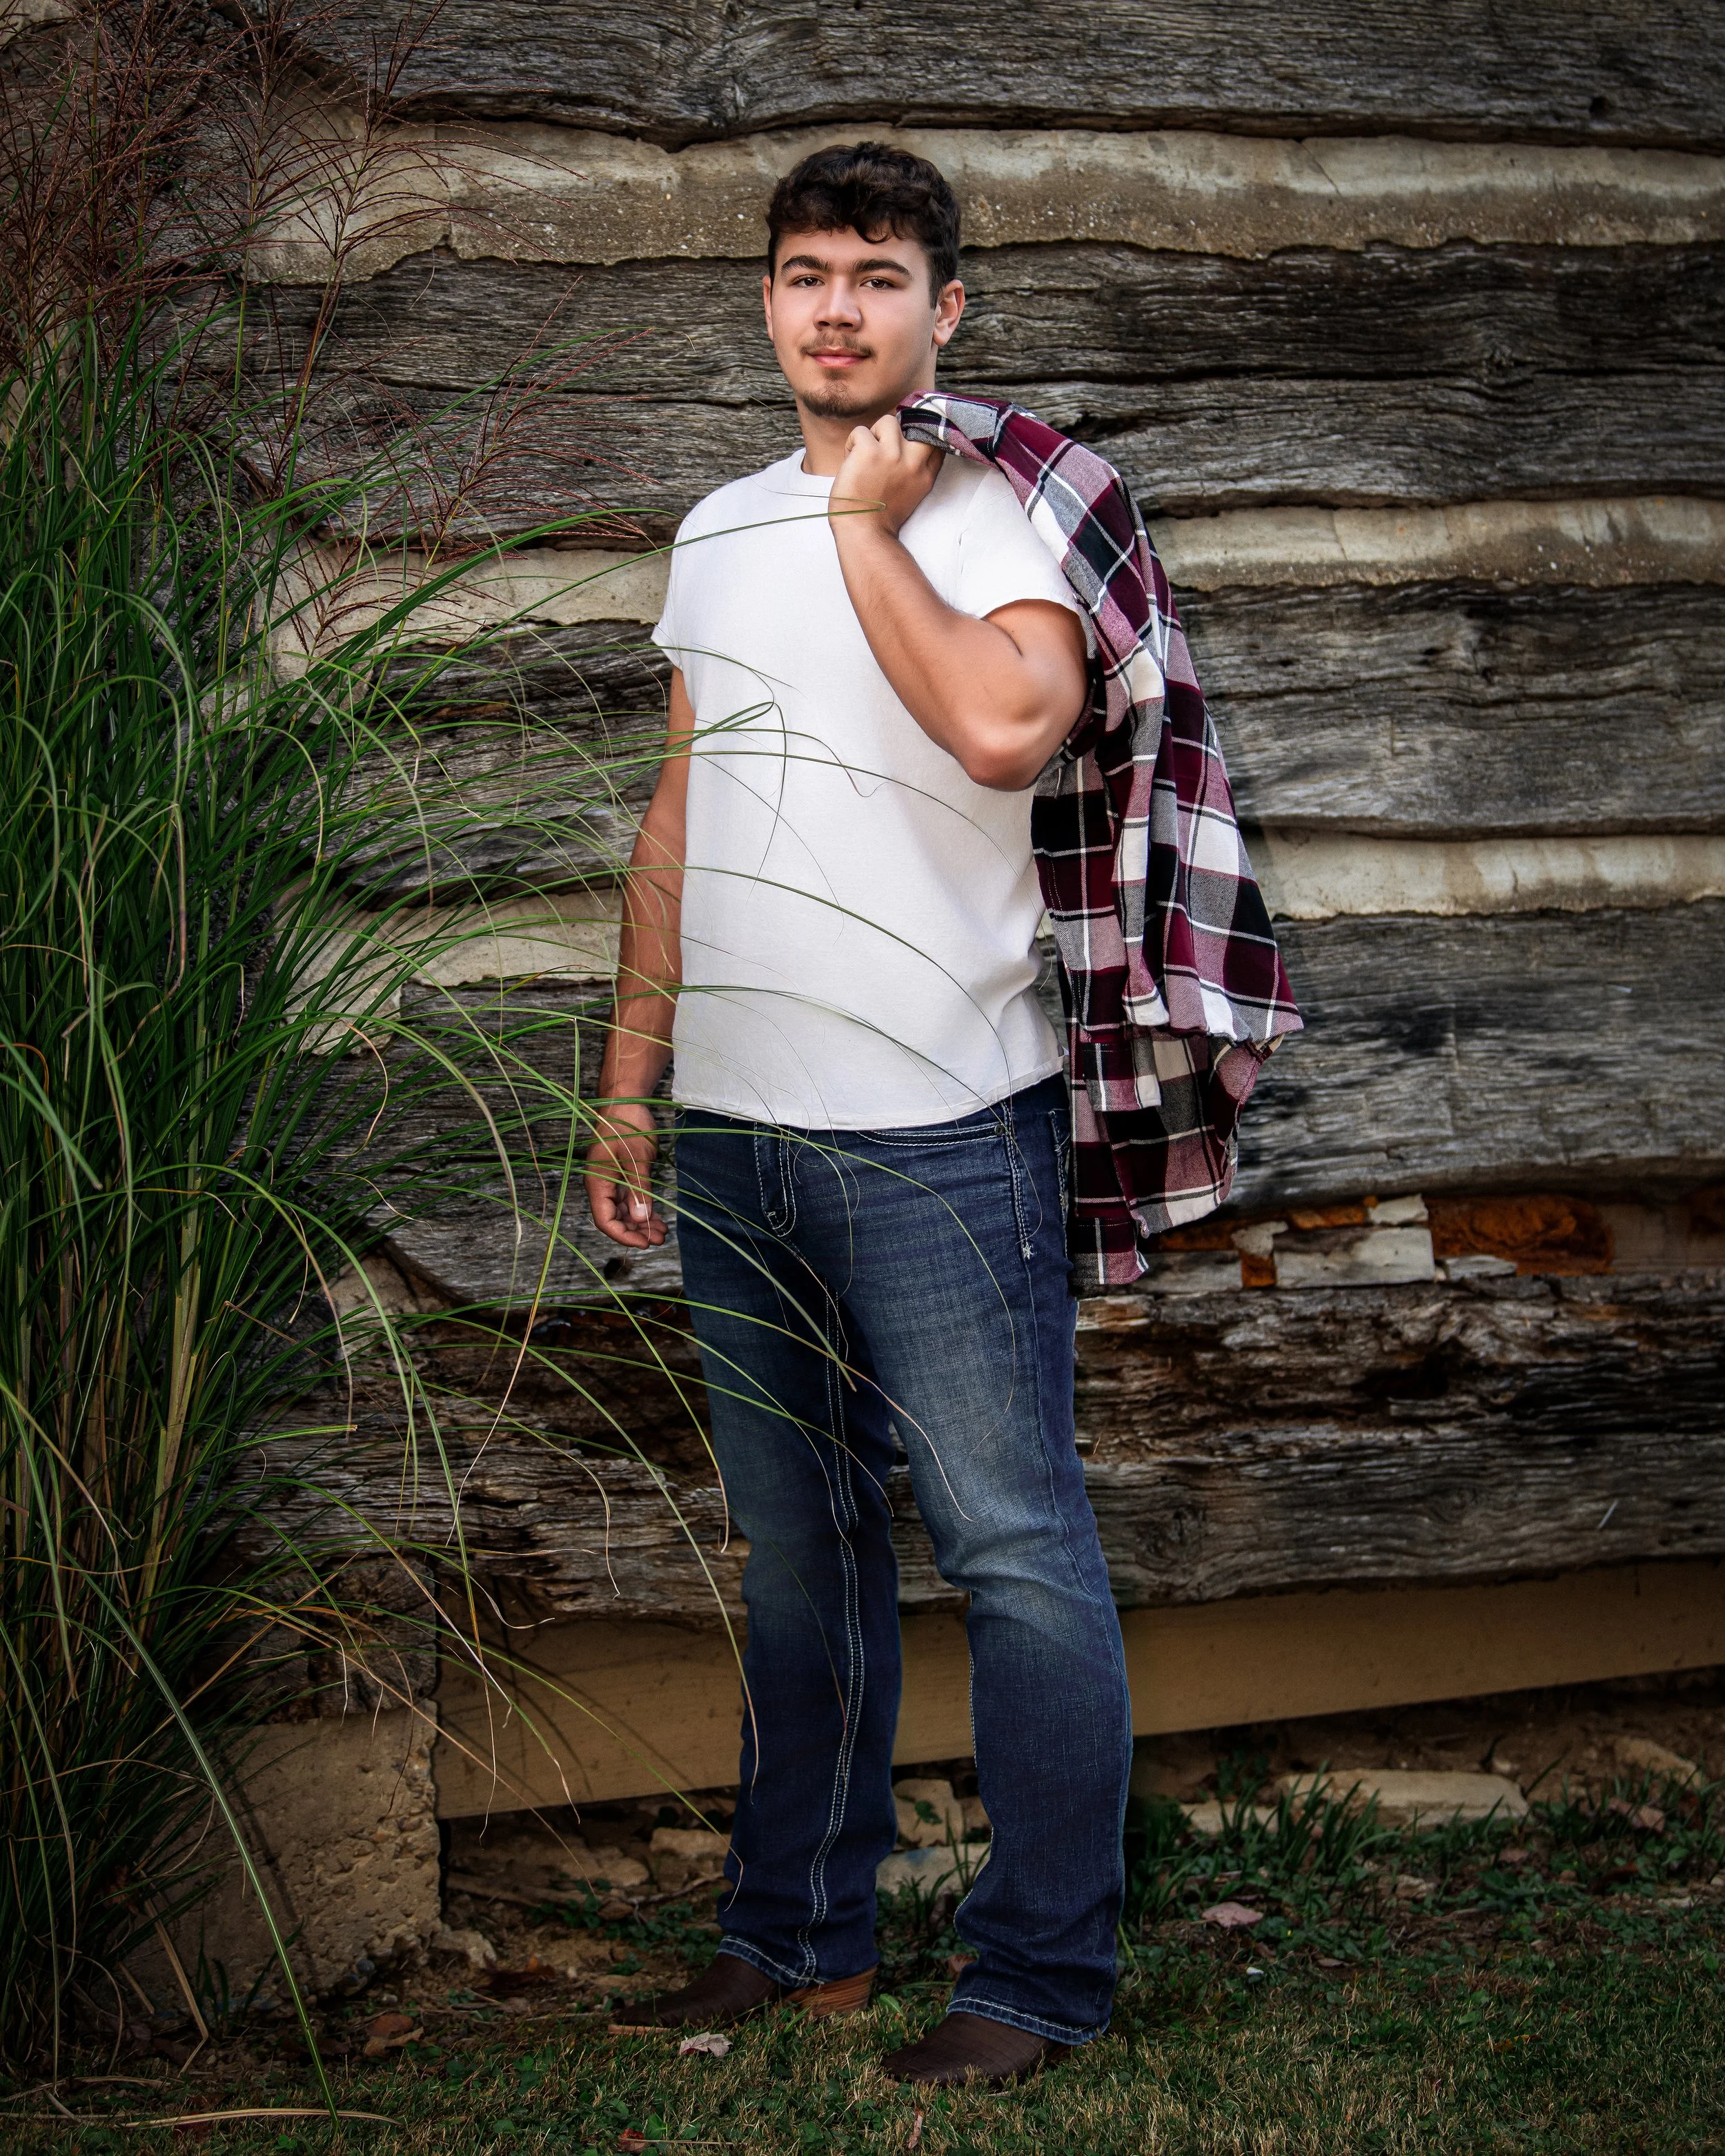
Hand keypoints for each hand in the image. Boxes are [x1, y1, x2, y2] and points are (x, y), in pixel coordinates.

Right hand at [585, 1099, 664, 1248]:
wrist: (626, 1103)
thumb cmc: (627, 1126)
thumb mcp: (636, 1158)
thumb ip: (638, 1189)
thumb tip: (641, 1220)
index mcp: (597, 1183)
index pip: (605, 1220)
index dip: (623, 1235)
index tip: (645, 1243)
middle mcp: (601, 1186)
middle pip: (615, 1219)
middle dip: (636, 1232)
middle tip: (660, 1240)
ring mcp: (611, 1182)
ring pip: (624, 1212)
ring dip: (642, 1224)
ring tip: (663, 1233)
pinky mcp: (622, 1176)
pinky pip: (631, 1200)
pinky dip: (643, 1210)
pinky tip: (658, 1218)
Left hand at [829, 413, 940, 537]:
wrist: (863, 531)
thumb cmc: (880, 516)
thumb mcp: (911, 494)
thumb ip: (914, 471)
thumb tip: (903, 444)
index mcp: (925, 475)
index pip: (935, 442)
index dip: (921, 436)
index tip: (906, 444)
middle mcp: (913, 462)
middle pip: (917, 424)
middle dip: (900, 430)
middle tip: (884, 447)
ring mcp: (892, 455)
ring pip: (887, 421)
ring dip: (873, 434)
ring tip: (864, 455)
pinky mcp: (869, 452)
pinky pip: (860, 431)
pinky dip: (851, 444)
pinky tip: (850, 462)